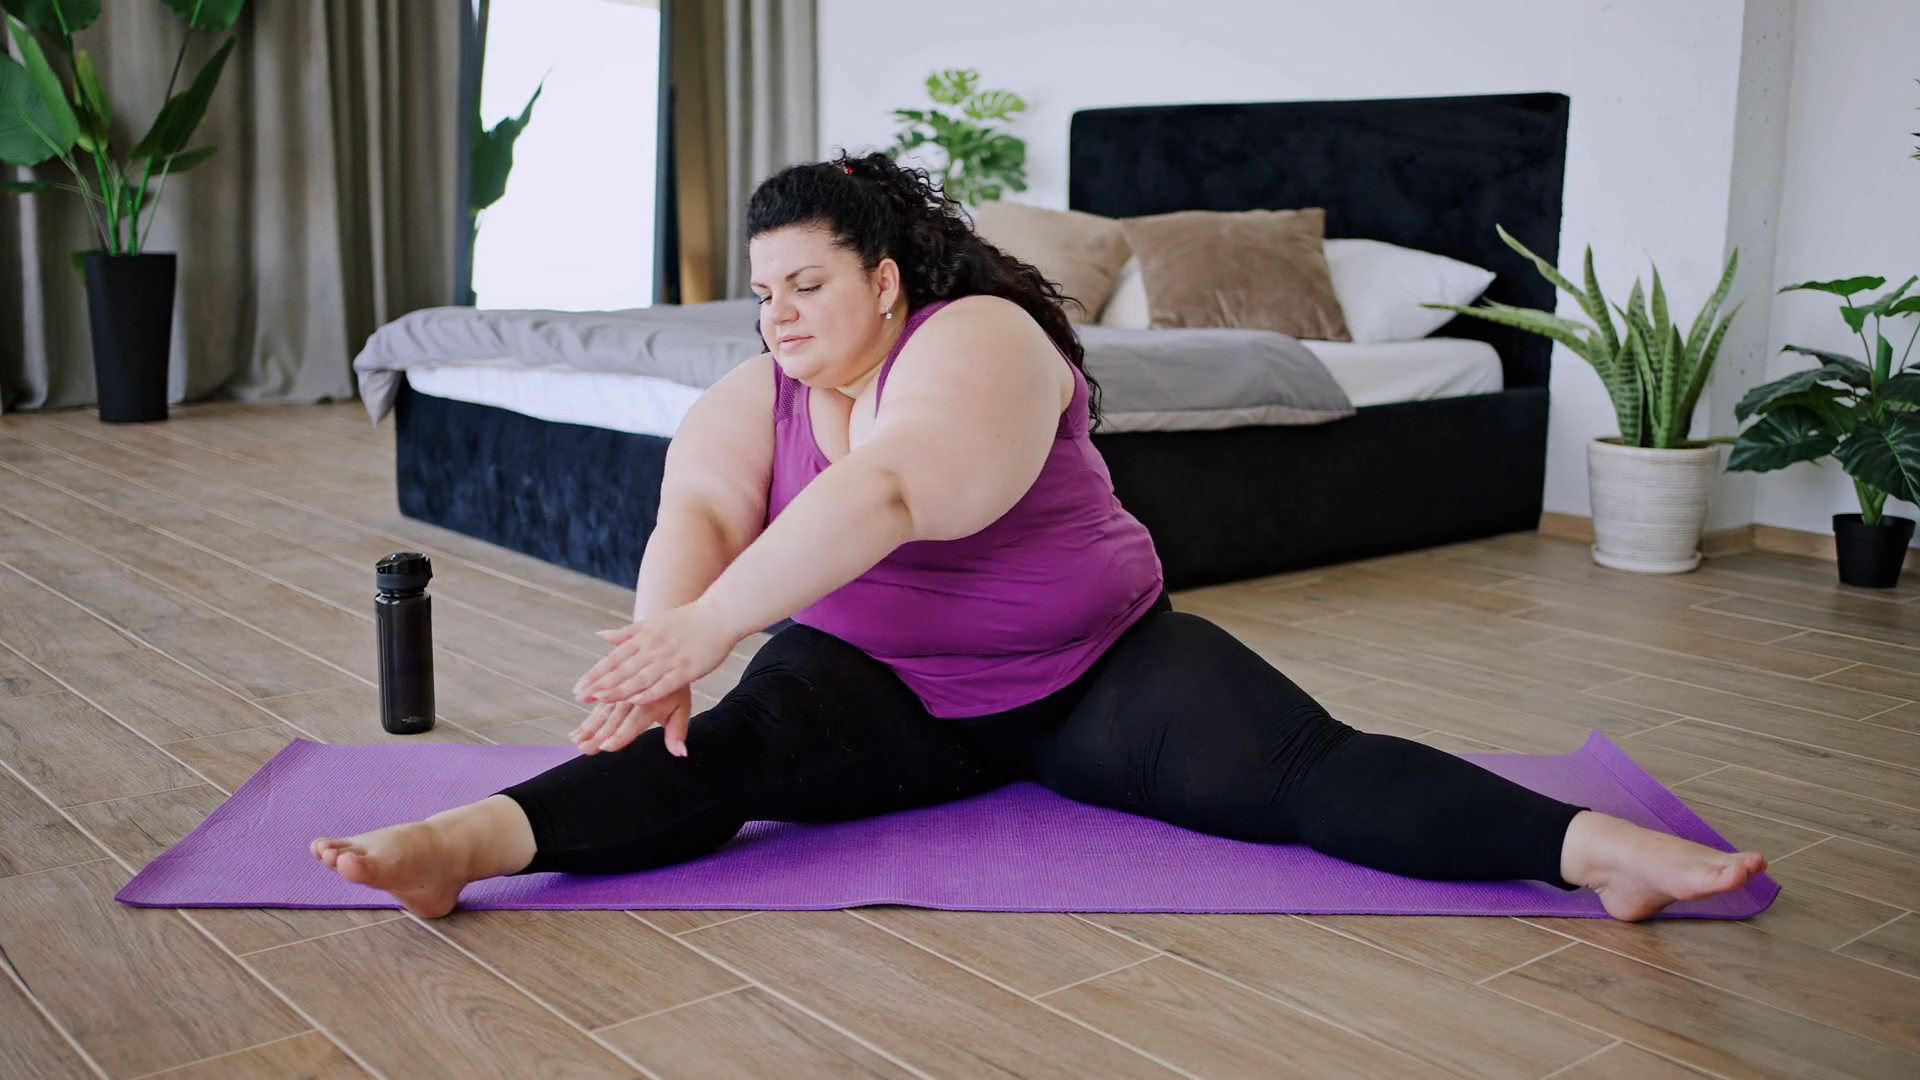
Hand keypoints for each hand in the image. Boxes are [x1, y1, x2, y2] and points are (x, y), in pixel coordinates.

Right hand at [570, 684, 693, 756]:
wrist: (670, 652)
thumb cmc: (676, 688)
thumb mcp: (681, 709)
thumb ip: (677, 733)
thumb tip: (680, 753)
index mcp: (652, 704)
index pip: (634, 723)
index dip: (621, 735)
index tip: (606, 746)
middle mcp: (634, 695)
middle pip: (613, 718)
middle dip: (598, 734)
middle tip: (584, 747)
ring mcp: (621, 687)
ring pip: (602, 708)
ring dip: (588, 724)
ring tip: (576, 739)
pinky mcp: (613, 680)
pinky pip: (597, 694)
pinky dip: (586, 711)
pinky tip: (576, 728)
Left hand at [573, 601, 736, 712]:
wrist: (720, 614)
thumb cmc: (688, 619)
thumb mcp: (654, 622)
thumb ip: (628, 633)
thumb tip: (602, 636)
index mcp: (645, 636)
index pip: (615, 658)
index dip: (596, 674)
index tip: (579, 687)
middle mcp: (654, 647)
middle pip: (622, 669)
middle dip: (600, 684)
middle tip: (581, 697)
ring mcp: (670, 658)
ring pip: (640, 678)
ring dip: (619, 690)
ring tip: (600, 701)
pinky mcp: (687, 669)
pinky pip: (664, 684)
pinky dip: (649, 693)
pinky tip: (635, 702)